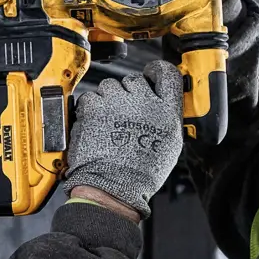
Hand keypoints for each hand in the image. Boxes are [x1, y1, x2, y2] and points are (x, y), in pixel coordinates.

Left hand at [63, 60, 183, 216]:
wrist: (114, 187)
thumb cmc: (140, 173)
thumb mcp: (169, 145)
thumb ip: (165, 118)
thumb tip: (158, 104)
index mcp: (167, 112)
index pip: (167, 75)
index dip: (156, 71)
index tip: (149, 75)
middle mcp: (144, 102)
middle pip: (134, 80)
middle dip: (126, 94)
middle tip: (122, 115)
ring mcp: (118, 103)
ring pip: (109, 86)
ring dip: (107, 100)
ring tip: (107, 124)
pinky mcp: (95, 108)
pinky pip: (90, 97)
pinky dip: (89, 110)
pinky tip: (94, 127)